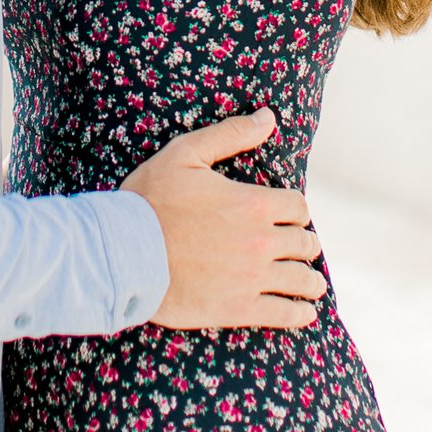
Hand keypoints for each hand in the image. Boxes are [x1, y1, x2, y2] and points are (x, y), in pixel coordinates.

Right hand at [122, 110, 326, 329]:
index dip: (293, 211)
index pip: (298, 207)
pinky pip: (286, 314)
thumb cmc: (149, 201)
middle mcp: (261, 241)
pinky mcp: (240, 308)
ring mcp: (252, 278)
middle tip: (294, 248)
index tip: (286, 217)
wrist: (121, 251)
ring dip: (310, 280)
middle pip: (306, 244)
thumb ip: (230, 134)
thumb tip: (269, 117)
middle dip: (303, 243)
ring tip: (309, 282)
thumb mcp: (183, 154)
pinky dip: (300, 313)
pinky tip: (302, 311)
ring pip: (304, 280)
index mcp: (253, 204)